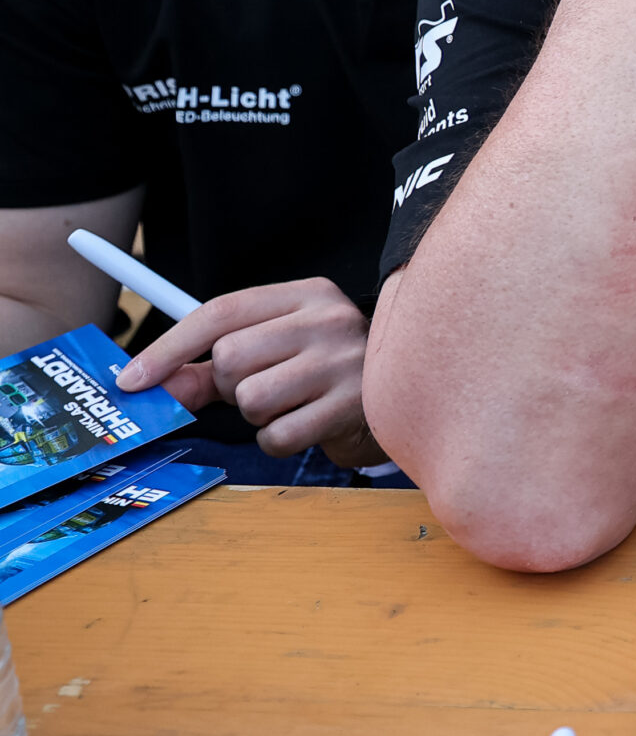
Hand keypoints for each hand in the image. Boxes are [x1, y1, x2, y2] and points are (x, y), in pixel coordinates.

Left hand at [118, 278, 379, 464]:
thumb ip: (210, 367)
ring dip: (258, 415)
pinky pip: (277, 436)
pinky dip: (279, 440)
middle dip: (232, 385)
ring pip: (251, 399)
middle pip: (231, 357)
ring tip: (292, 405)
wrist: (405, 397)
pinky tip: (307, 425)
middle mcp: (329, 319)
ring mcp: (345, 362)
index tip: (131, 379)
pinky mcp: (353, 407)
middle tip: (263, 386)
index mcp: (307, 295)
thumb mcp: (273, 351)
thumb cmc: (322, 372)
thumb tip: (152, 386)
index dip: (169, 347)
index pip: (222, 312)